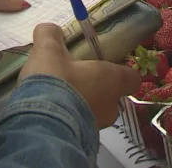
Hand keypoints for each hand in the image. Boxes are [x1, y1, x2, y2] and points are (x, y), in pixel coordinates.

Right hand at [19, 23, 139, 127]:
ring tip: (57, 96)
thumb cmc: (54, 81)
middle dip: (95, 89)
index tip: (105, 66)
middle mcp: (111, 106)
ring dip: (80, 104)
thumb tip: (50, 29)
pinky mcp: (79, 141)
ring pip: (94, 112)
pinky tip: (49, 112)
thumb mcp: (47, 50)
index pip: (132, 78)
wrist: (39, 124)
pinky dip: (67, 119)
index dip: (122, 72)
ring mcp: (96, 127)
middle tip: (74, 79)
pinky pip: (77, 126)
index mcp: (112, 80)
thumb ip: (50, 35)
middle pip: (111, 97)